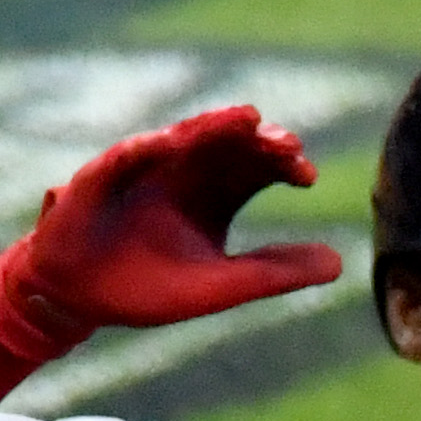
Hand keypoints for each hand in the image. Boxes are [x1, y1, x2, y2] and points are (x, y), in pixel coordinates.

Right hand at [6, 106, 344, 337]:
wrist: (81, 300)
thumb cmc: (149, 286)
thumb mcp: (220, 286)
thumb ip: (274, 272)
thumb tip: (339, 264)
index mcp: (217, 192)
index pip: (259, 165)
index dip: (285, 165)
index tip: (307, 176)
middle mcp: (184, 170)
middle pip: (228, 142)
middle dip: (257, 138)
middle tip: (287, 143)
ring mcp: (142, 168)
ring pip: (182, 137)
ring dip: (212, 127)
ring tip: (244, 119)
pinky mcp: (98, 179)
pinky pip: (122, 158)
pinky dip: (144, 149)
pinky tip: (168, 143)